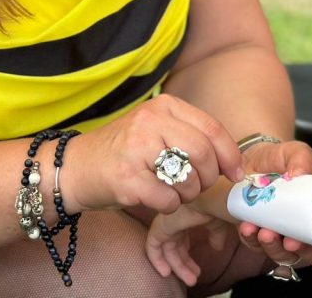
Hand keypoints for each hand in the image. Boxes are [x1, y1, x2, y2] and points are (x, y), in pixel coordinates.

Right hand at [61, 94, 242, 213]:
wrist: (75, 167)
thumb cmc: (125, 152)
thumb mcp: (157, 129)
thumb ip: (190, 135)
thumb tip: (233, 161)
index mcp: (163, 106)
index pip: (212, 128)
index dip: (230, 155)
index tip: (235, 174)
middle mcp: (150, 121)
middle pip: (204, 154)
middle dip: (208, 178)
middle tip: (197, 186)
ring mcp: (136, 149)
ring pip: (189, 179)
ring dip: (187, 195)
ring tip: (170, 189)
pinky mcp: (127, 178)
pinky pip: (168, 200)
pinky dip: (168, 206)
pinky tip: (152, 197)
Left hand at [146, 205, 231, 285]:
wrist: (213, 196)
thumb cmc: (220, 202)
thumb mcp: (220, 221)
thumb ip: (217, 234)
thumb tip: (217, 246)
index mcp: (188, 215)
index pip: (183, 237)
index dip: (188, 253)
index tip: (198, 268)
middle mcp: (175, 218)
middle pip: (176, 245)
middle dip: (185, 263)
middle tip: (195, 276)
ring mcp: (167, 222)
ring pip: (167, 249)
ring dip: (178, 266)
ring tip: (191, 280)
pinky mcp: (160, 226)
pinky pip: (153, 246)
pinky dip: (157, 260)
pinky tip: (166, 273)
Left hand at [236, 139, 311, 268]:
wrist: (254, 158)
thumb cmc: (281, 158)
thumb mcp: (295, 152)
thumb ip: (302, 159)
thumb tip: (298, 174)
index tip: (297, 241)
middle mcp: (302, 228)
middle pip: (301, 254)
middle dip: (286, 250)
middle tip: (275, 237)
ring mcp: (280, 233)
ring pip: (278, 254)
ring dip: (269, 246)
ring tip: (260, 231)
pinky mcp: (259, 233)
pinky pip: (255, 244)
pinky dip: (251, 239)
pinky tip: (247, 227)